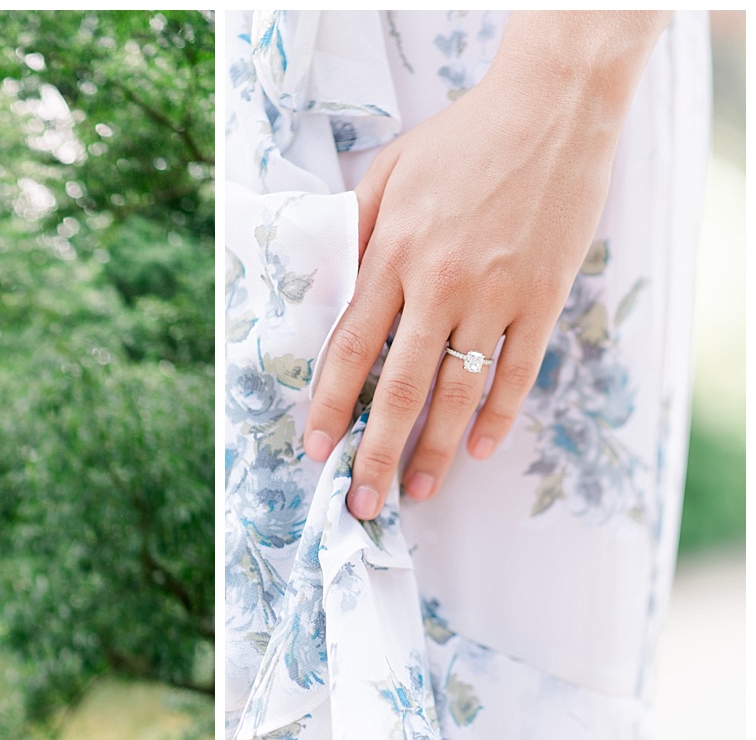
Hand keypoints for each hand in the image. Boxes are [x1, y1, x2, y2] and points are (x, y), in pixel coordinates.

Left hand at [303, 12, 666, 515]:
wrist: (555, 103)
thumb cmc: (465, 135)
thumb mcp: (390, 172)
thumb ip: (358, 232)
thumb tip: (330, 284)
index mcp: (393, 255)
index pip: (350, 350)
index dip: (331, 407)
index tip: (318, 450)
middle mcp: (440, 284)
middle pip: (400, 389)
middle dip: (376, 454)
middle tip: (363, 502)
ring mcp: (495, 294)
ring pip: (458, 392)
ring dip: (435, 450)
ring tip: (418, 489)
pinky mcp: (544, 295)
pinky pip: (517, 371)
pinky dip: (498, 415)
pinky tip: (480, 449)